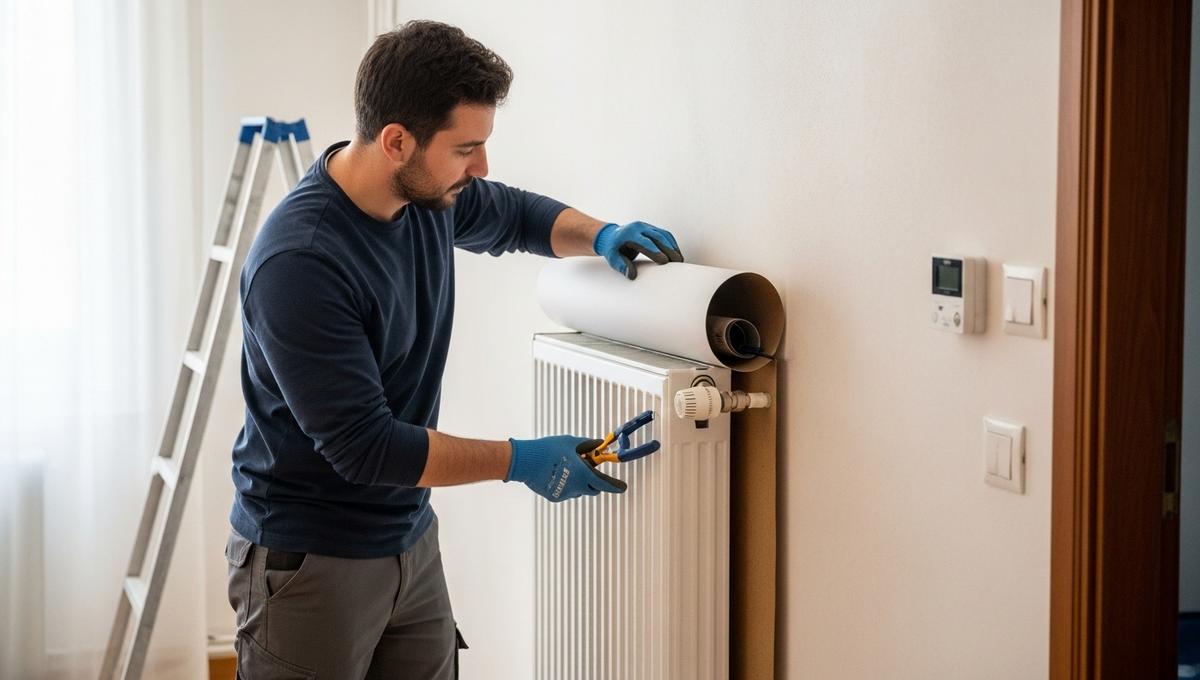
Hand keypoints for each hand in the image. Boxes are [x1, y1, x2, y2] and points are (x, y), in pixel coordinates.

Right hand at [506, 435, 626, 501]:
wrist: (525, 462)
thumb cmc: (548, 449)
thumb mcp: (570, 443)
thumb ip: (587, 445)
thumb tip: (599, 444)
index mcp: (583, 474)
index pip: (605, 484)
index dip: (615, 486)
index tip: (622, 487)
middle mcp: (576, 487)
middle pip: (593, 488)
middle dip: (595, 481)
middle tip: (589, 469)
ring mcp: (565, 494)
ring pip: (579, 490)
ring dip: (579, 482)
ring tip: (566, 468)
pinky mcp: (555, 497)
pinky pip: (566, 492)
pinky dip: (566, 484)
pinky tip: (555, 474)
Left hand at [593, 221, 683, 279]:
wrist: (612, 236)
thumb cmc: (613, 249)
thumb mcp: (613, 258)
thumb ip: (621, 266)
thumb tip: (631, 275)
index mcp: (629, 233)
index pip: (645, 242)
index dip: (655, 251)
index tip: (665, 261)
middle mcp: (639, 227)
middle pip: (658, 237)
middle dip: (669, 249)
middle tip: (677, 261)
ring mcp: (647, 226)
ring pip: (664, 235)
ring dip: (673, 246)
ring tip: (679, 259)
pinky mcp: (652, 229)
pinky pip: (665, 234)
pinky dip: (672, 243)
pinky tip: (676, 253)